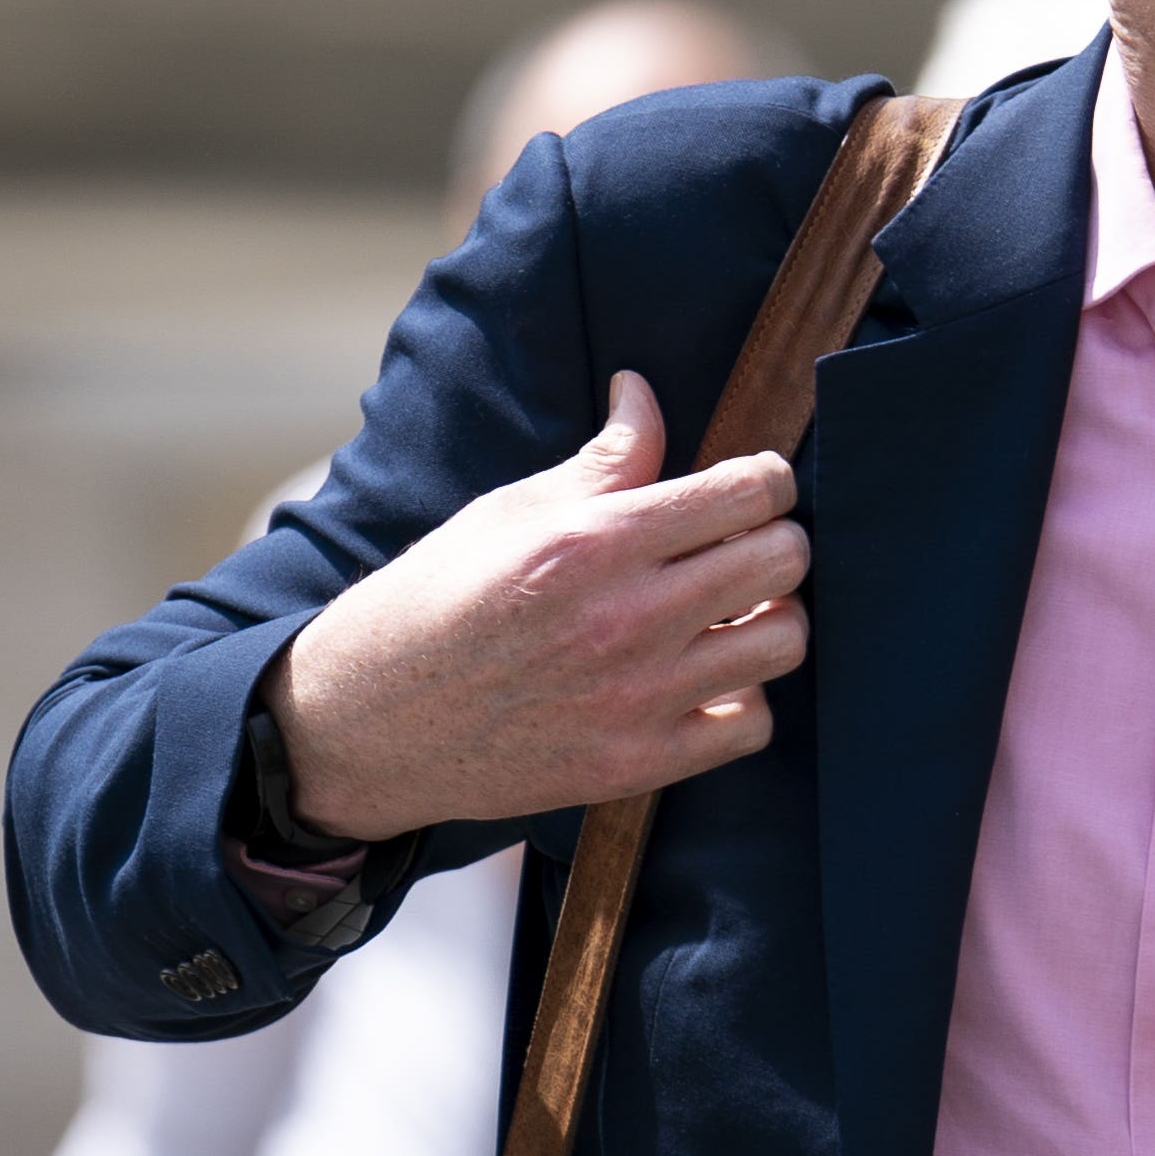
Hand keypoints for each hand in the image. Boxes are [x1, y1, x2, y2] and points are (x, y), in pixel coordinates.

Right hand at [265, 373, 810, 841]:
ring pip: (784, 641)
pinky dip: (743, 699)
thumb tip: (643, 392)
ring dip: (770, 618)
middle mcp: (626, 618)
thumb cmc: (435, 603)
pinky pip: (753, 724)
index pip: (747, 491)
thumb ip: (601, 462)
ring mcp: (638, 697)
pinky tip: (708, 681)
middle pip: (783, 559)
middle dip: (776, 541)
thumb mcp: (508, 512)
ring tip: (732, 614)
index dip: (767, 479)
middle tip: (743, 549)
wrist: (370, 722)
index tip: (754, 487)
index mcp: (594, 541)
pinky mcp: (638, 763)